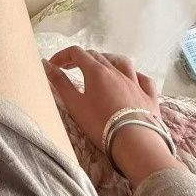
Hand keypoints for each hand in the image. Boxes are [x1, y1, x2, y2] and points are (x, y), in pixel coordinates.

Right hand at [43, 46, 183, 186]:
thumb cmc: (100, 124)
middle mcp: (116, 72)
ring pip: (122, 62)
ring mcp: (135, 83)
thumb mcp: (75, 104)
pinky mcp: (149, 97)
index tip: (53, 65)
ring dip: (108, 59)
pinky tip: (131, 79)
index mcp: (96, 71)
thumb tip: (46, 65)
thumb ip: (60, 83)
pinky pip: (144, 79)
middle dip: (80, 58)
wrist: (136, 143)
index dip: (62, 55)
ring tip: (101, 66)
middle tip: (70, 68)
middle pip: (97, 56)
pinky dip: (135, 75)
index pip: (76, 53)